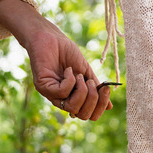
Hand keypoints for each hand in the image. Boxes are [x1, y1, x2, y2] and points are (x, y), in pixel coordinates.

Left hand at [0, 0, 112, 120]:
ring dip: (82, 90)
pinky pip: (62, 93)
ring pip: (72, 107)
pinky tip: (68, 70)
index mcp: (74, 98)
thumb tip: (110, 106)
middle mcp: (63, 100)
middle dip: (93, 100)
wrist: (51, 37)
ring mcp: (52, 95)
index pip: (89, 115)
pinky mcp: (43, 86)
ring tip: (79, 75)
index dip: (100, 106)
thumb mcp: (86, 72)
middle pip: (82, 115)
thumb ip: (96, 88)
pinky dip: (70, 81)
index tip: (106, 89)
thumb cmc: (67, 53)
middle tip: (92, 82)